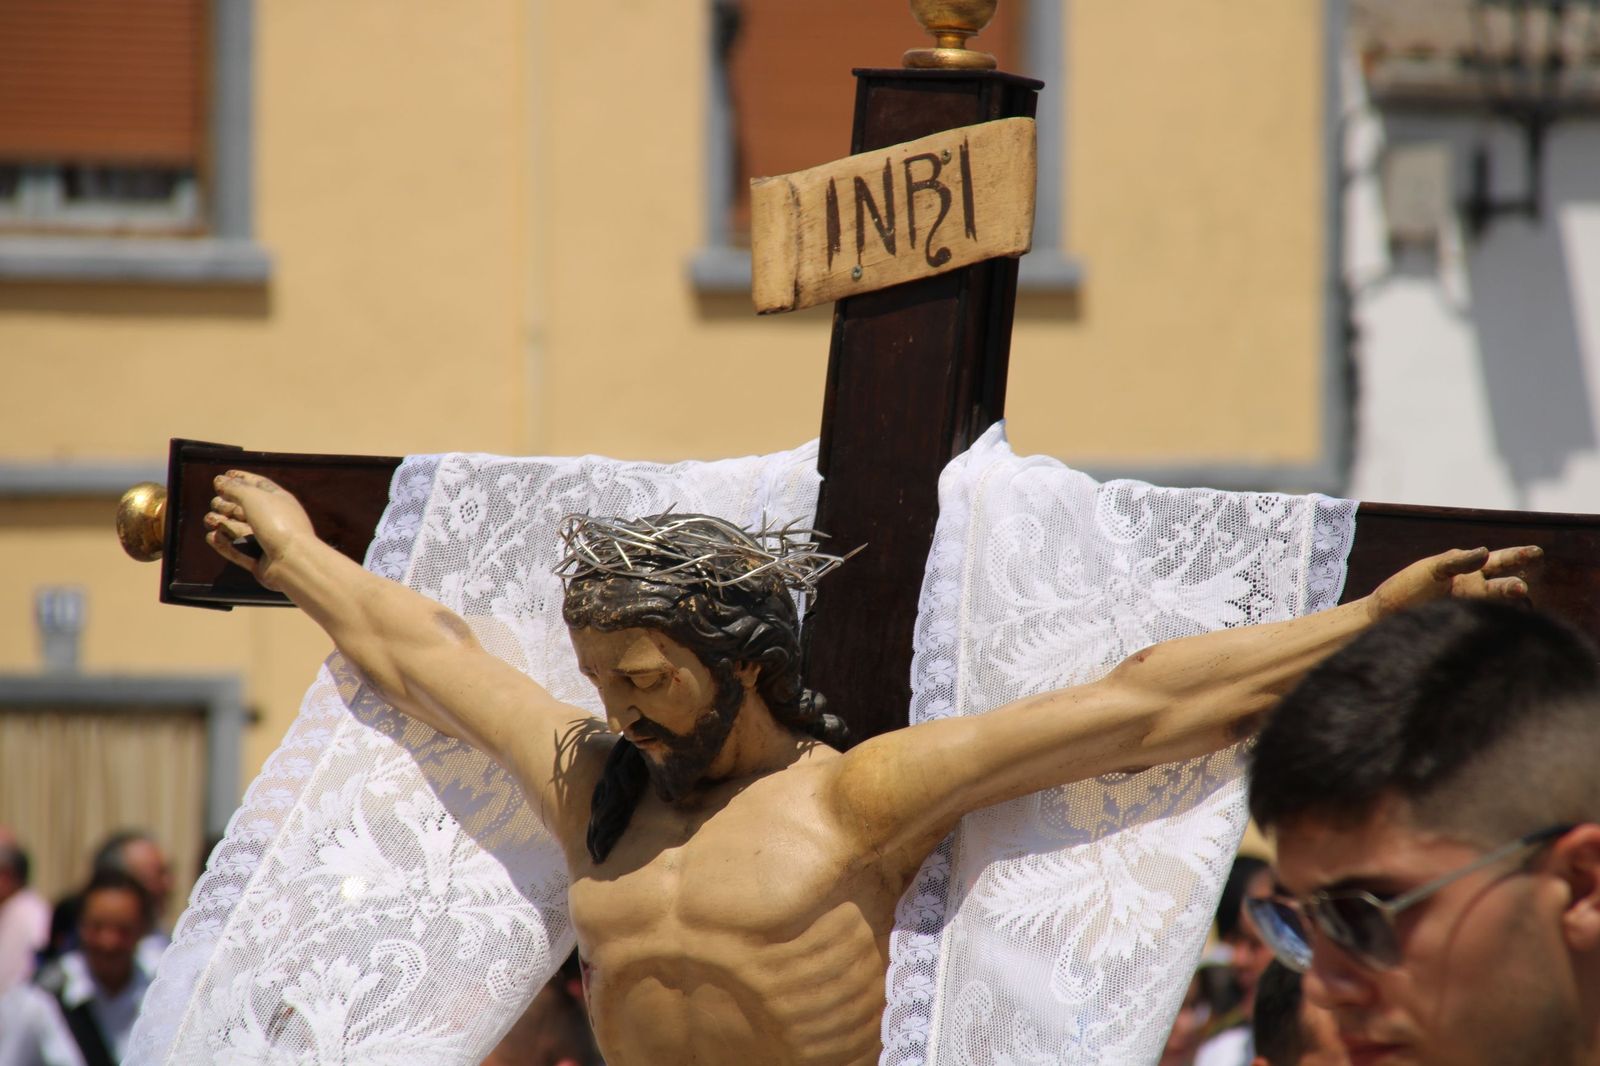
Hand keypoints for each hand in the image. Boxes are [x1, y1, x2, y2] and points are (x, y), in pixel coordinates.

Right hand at [203, 471, 315, 590]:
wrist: (293, 560)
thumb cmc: (277, 523)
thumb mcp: (254, 497)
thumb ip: (235, 488)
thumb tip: (219, 481)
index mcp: (279, 501)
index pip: (258, 485)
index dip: (241, 479)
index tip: (223, 475)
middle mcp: (274, 520)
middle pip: (245, 509)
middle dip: (227, 504)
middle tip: (215, 503)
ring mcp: (267, 542)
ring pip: (239, 530)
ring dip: (223, 523)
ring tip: (210, 520)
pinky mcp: (259, 561)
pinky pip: (238, 551)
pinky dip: (224, 544)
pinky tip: (211, 536)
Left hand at [1368, 545, 1541, 620]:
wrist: (1384, 614)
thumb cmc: (1406, 589)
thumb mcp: (1431, 569)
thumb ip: (1457, 561)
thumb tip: (1484, 552)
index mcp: (1470, 572)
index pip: (1501, 562)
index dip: (1519, 556)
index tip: (1536, 552)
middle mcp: (1475, 591)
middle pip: (1500, 586)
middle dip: (1512, 586)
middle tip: (1521, 588)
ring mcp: (1468, 609)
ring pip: (1491, 604)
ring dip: (1501, 601)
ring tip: (1513, 596)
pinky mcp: (1458, 624)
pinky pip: (1473, 618)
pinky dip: (1482, 616)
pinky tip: (1489, 617)